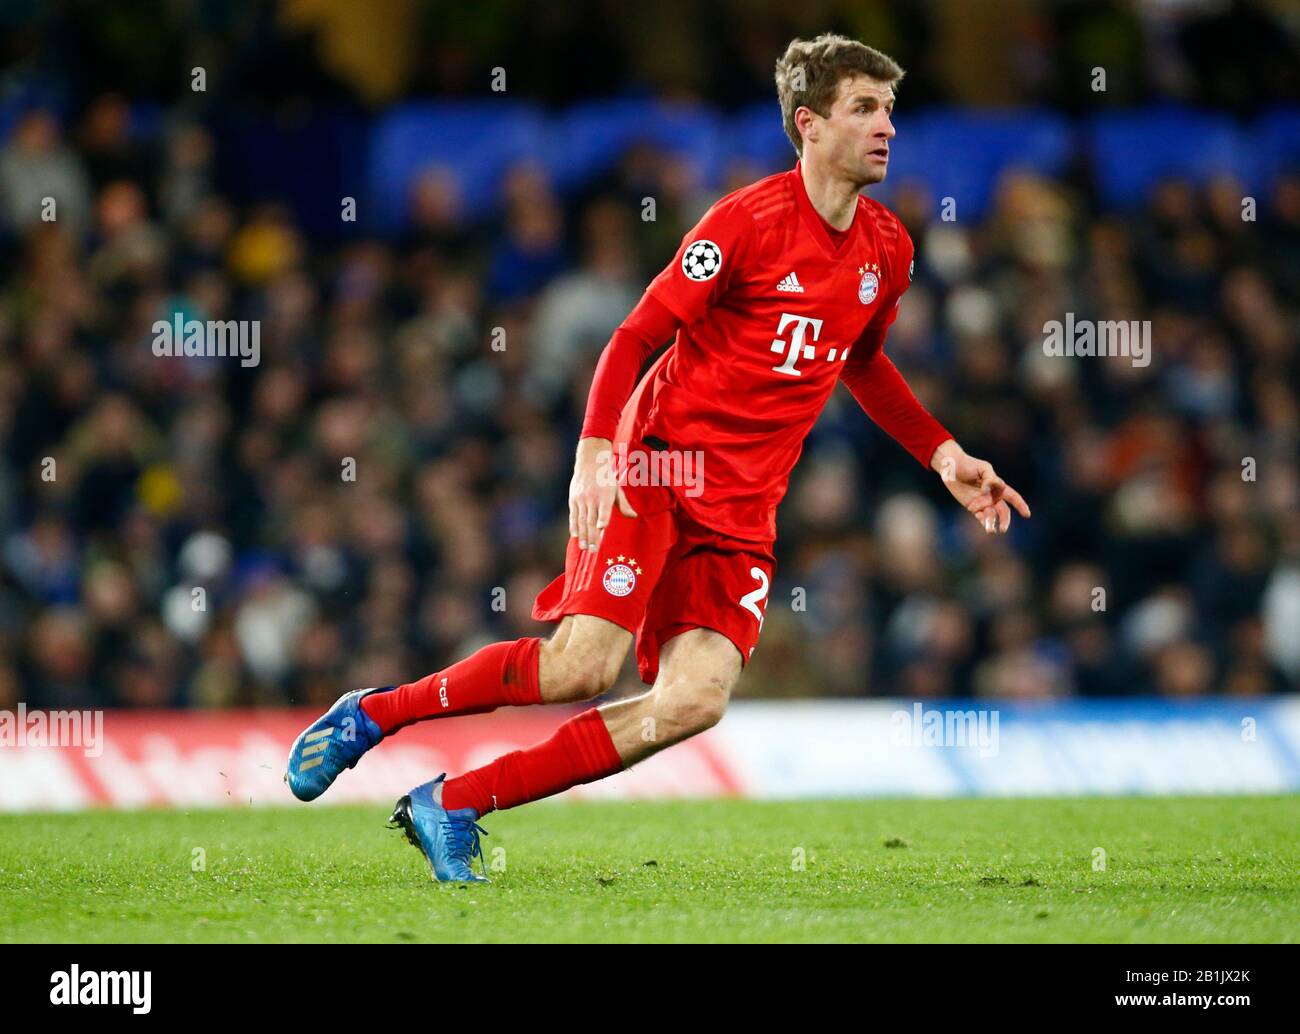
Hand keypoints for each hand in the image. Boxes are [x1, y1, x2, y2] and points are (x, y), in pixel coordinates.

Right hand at [569, 437, 637, 551]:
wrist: (590, 460)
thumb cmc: (606, 477)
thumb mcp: (617, 489)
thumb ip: (624, 504)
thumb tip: (633, 516)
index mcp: (605, 495)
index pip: (604, 509)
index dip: (602, 518)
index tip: (602, 528)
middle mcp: (592, 497)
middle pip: (591, 519)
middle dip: (591, 536)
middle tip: (593, 550)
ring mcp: (581, 498)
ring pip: (581, 520)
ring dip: (582, 535)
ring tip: (584, 547)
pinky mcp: (573, 499)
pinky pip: (573, 515)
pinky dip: (574, 526)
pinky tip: (575, 536)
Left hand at [930, 440, 1030, 533]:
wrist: (952, 468)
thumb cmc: (969, 465)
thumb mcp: (983, 468)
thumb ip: (990, 478)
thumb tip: (988, 490)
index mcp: (997, 487)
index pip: (1012, 497)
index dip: (1020, 505)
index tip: (1027, 515)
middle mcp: (992, 496)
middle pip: (1003, 511)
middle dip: (1005, 520)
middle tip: (1003, 529)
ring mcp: (982, 503)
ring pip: (991, 516)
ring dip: (991, 523)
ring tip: (991, 531)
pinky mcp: (972, 507)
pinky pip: (980, 517)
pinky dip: (984, 522)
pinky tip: (987, 528)